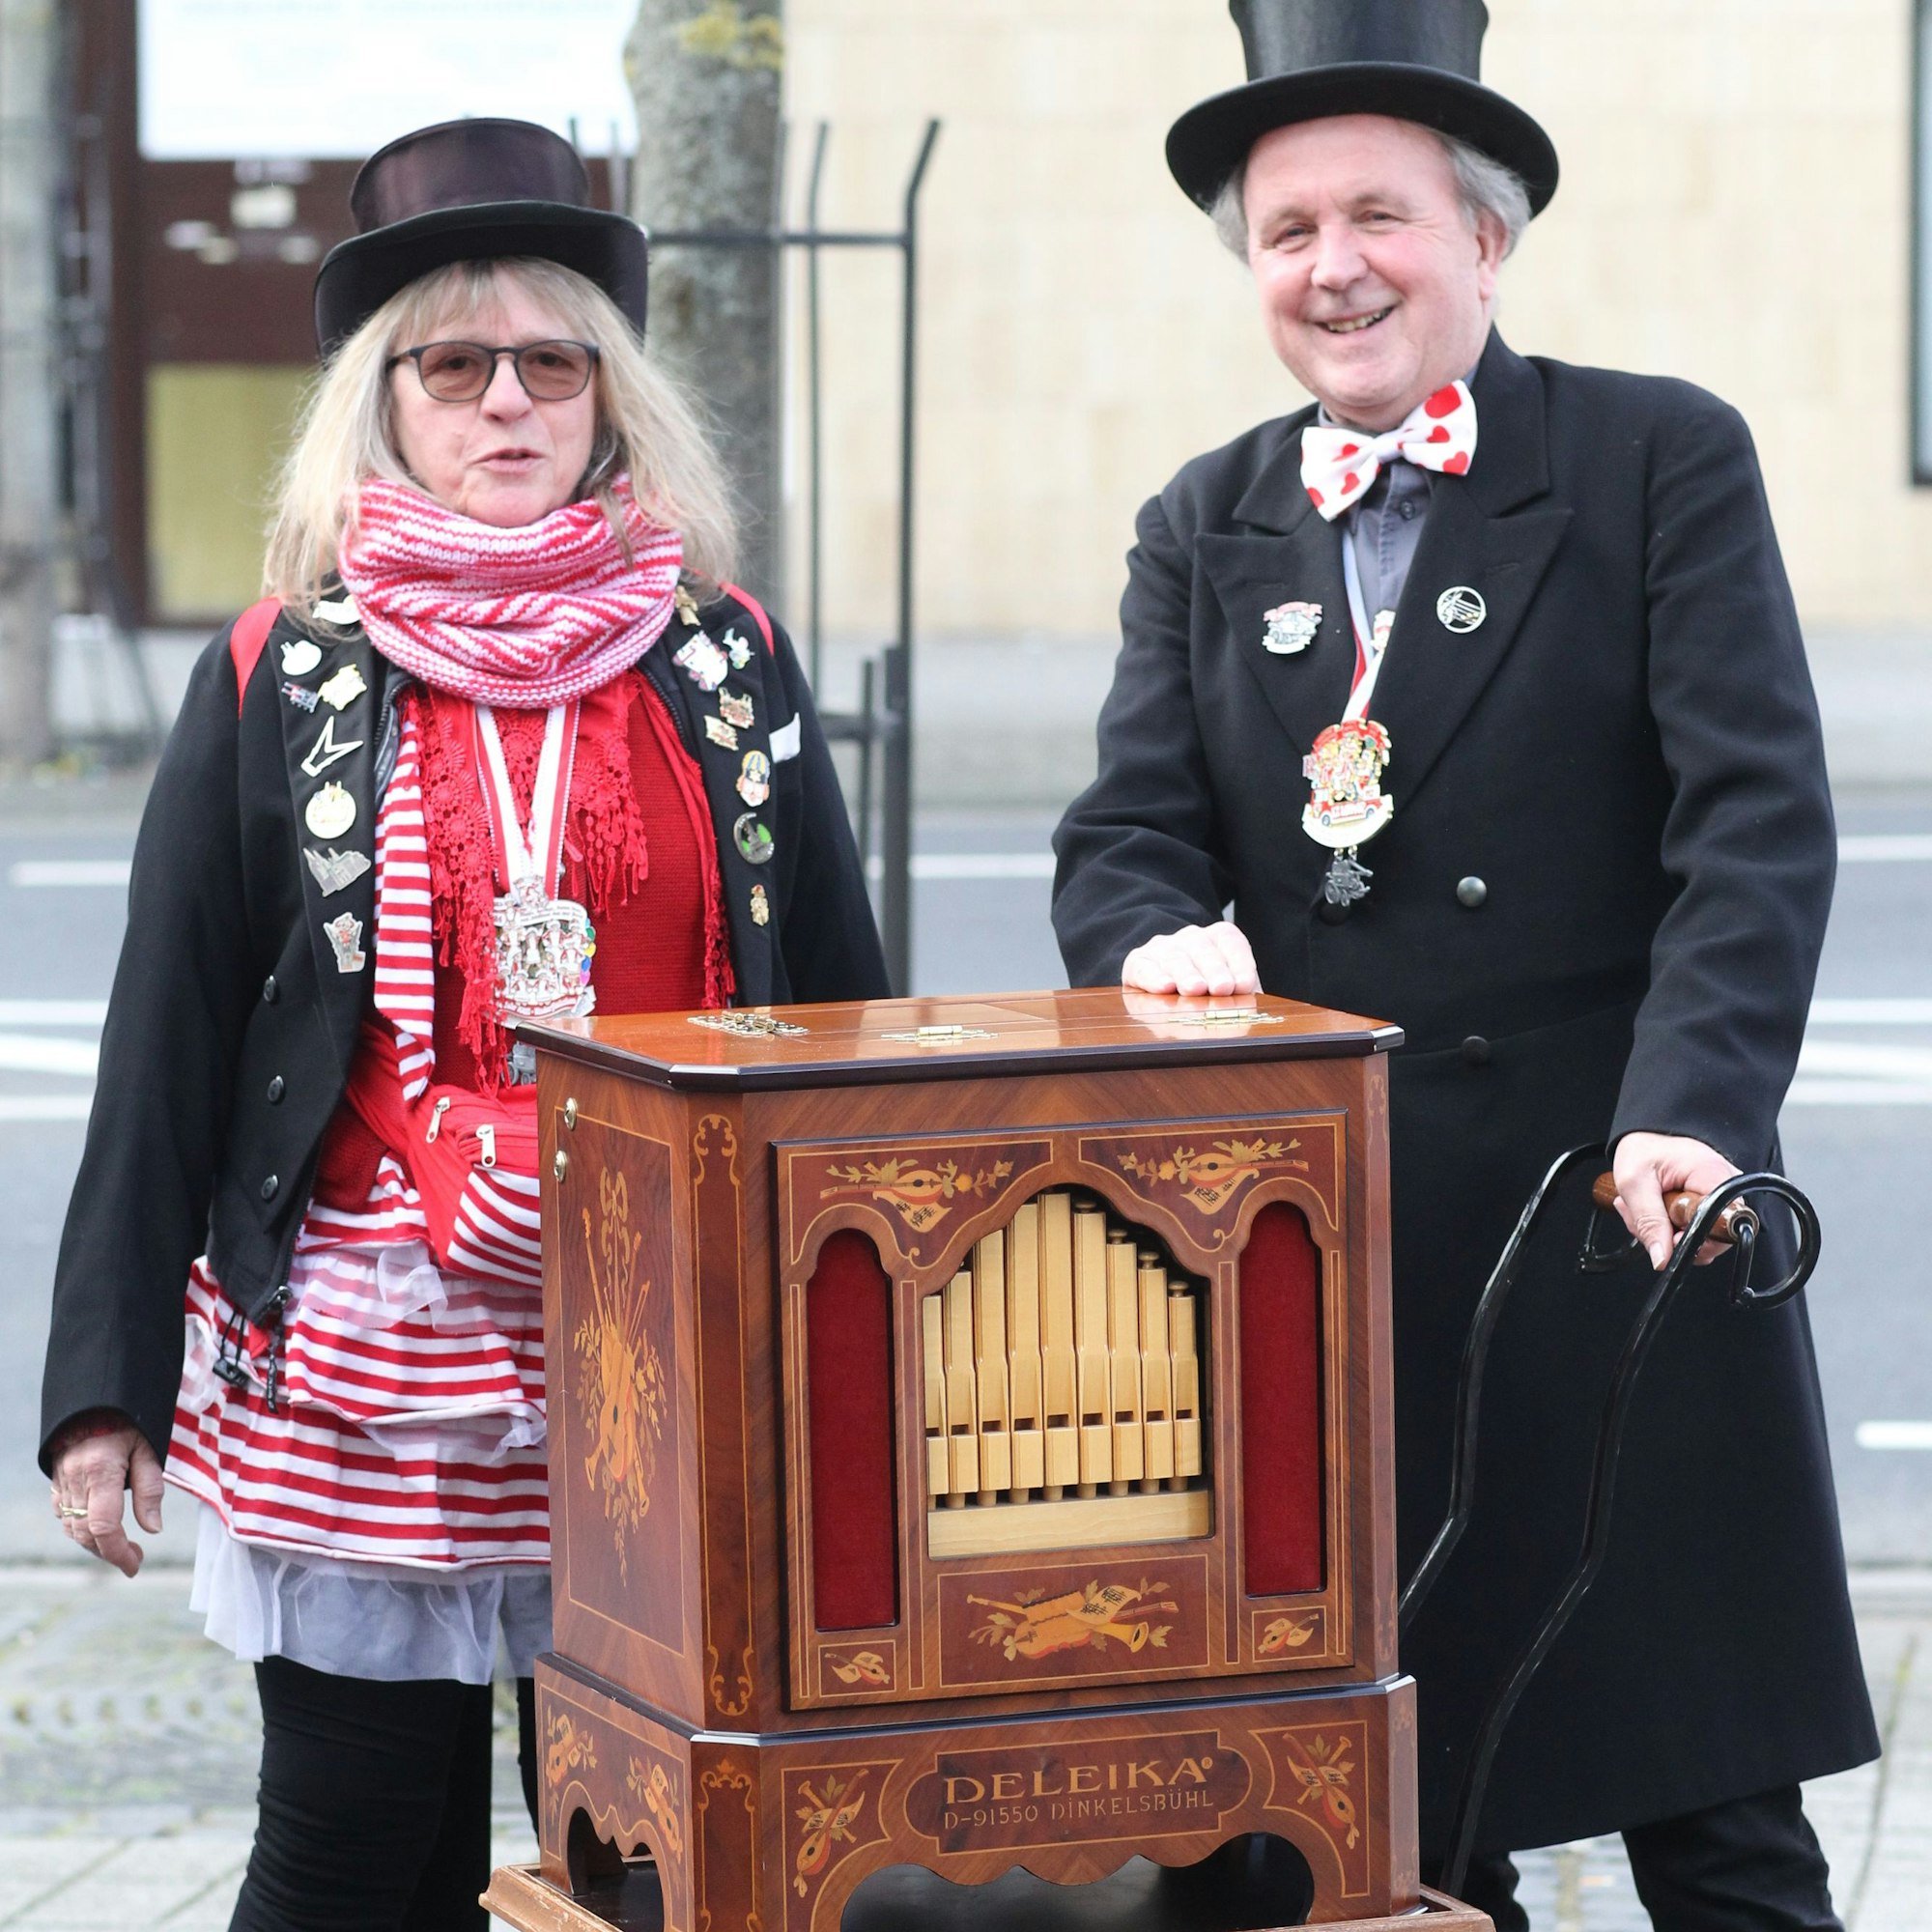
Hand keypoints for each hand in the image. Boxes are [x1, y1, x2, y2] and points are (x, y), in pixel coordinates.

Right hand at [50, 1418, 163, 1576]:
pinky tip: (99, 1530)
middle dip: (110, 1552)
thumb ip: (150, 1489)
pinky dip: (80, 1529)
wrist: (92, 1401)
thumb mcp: (148, 1449)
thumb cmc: (128, 1422)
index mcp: (101, 1472)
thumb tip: (153, 1528)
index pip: (104, 1525)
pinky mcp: (56, 1482)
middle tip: (134, 1558)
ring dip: (95, 1544)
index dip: (118, 1551)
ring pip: (72, 1528)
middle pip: (86, 1533)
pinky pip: (63, 1516)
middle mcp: (76, 1481)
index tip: (135, 1565)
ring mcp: (62, 1483)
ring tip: (122, 1547)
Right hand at [1122, 922, 1259, 996]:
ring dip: (1187, 974)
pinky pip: (1144, 967)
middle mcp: (1191, 938)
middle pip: (1204, 950)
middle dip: (1214, 970)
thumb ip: (1242, 996)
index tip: (1245, 985)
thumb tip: (1252, 1012)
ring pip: (1175, 958)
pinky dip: (1154, 977)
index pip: (1232, 943)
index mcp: (1219, 938)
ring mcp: (1163, 948)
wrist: (1164, 977)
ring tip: (1195, 989)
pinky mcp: (1138, 962)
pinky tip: (1164, 987)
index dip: (1240, 963)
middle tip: (1222, 987)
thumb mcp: (1231, 989)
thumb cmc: (1208, 991)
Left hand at [1610, 1132, 1741, 1270]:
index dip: (1698, 1240)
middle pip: (1712, 1236)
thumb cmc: (1642, 1150)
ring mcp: (1720, 1196)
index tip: (1671, 1236)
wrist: (1644, 1138)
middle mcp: (1725, 1185)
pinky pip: (1694, 1229)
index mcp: (1713, 1175)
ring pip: (1700, 1236)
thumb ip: (1648, 1222)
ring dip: (1664, 1231)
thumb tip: (1663, 1259)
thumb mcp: (1634, 1183)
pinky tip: (1653, 1210)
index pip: (1725, 1225)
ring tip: (1644, 1208)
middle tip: (1642, 1217)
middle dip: (1670, 1236)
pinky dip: (1668, 1226)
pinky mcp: (1710, 1204)